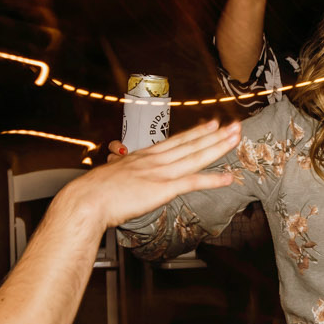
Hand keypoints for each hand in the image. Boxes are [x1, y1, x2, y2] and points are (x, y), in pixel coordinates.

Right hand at [71, 121, 241, 227]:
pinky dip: (212, 179)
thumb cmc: (93, 192)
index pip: (175, 142)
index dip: (196, 133)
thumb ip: (121, 169)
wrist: (86, 199)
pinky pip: (192, 182)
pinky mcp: (162, 189)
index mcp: (143, 157)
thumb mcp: (110, 174)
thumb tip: (120, 165)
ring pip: (195, 157)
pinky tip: (228, 176)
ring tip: (236, 138)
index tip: (211, 124)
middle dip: (215, 135)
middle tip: (234, 125)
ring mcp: (160, 173)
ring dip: (218, 147)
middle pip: (190, 144)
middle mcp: (154, 160)